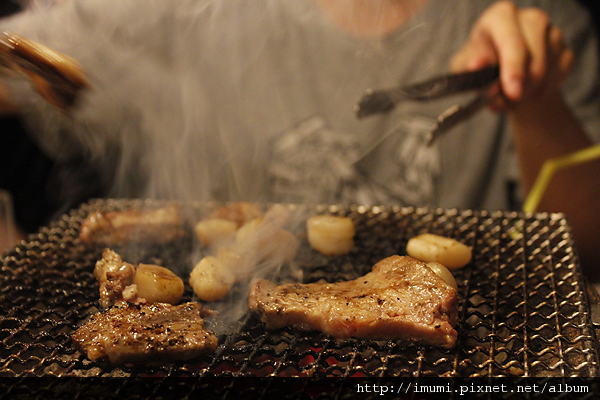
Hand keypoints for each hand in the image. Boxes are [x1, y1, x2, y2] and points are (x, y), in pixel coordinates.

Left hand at [450, 1, 572, 109]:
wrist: (501, 78)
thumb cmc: (479, 67)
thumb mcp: (465, 68)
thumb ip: (469, 67)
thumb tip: (478, 64)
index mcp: (499, 17)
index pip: (510, 36)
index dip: (513, 65)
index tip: (512, 91)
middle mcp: (528, 18)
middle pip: (534, 53)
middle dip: (523, 83)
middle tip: (511, 99)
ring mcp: (551, 32)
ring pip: (549, 67)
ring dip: (531, 90)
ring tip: (513, 95)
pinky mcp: (565, 50)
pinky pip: (560, 74)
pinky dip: (544, 90)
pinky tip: (529, 92)